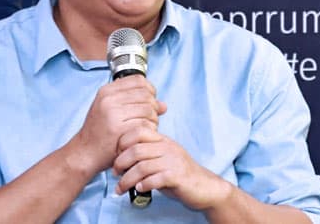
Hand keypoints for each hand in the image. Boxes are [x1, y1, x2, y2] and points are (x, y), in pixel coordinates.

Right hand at [68, 75, 166, 175]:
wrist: (85, 153)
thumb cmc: (101, 132)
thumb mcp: (113, 111)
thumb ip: (137, 103)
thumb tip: (164, 105)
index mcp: (107, 91)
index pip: (139, 80)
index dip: (149, 90)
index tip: (149, 101)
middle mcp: (108, 99)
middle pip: (146, 95)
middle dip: (154, 107)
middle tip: (150, 118)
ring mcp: (113, 114)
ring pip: (149, 109)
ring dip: (153, 120)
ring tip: (146, 127)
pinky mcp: (118, 129)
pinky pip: (145, 124)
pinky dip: (150, 130)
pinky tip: (144, 135)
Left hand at [112, 133, 230, 210]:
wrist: (204, 187)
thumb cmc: (179, 174)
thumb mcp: (163, 158)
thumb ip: (146, 155)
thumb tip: (119, 159)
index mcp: (163, 140)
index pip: (138, 131)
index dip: (122, 142)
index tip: (115, 156)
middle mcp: (168, 147)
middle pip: (136, 149)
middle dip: (120, 163)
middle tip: (115, 174)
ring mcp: (173, 161)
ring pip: (141, 167)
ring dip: (127, 180)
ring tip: (120, 188)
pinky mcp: (177, 177)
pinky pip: (154, 179)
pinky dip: (143, 185)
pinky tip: (139, 189)